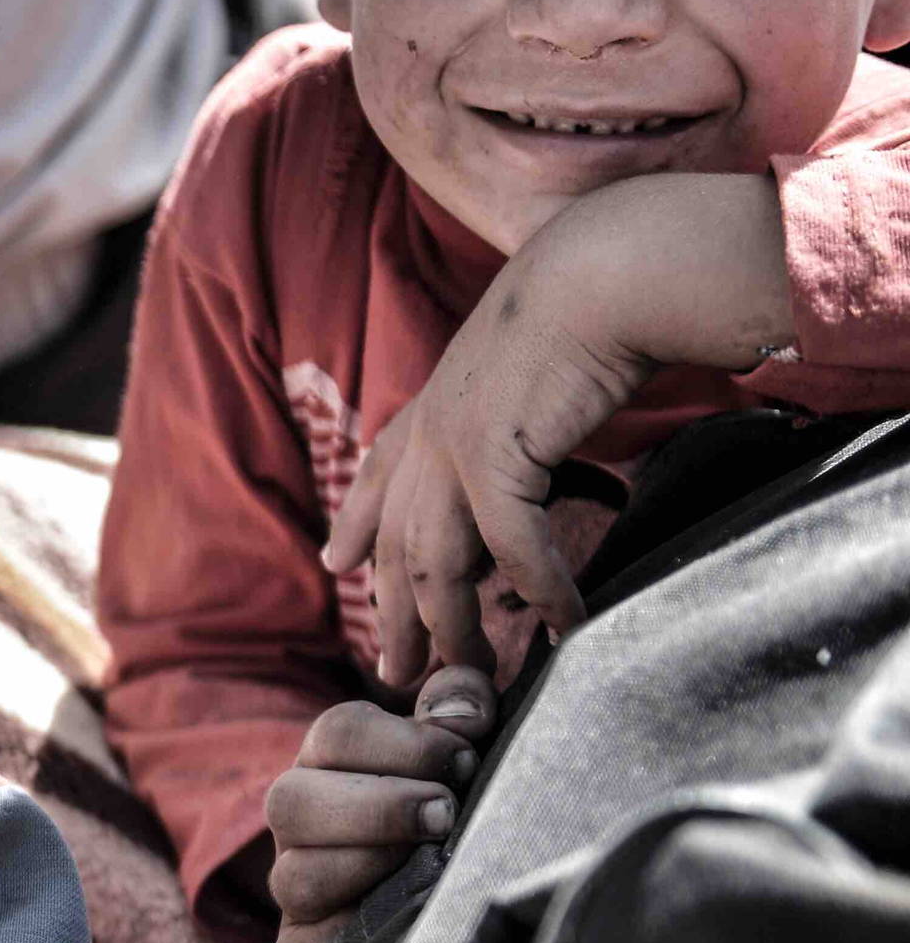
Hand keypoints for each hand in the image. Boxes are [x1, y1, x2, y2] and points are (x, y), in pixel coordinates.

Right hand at [265, 666, 494, 942]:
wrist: (459, 886)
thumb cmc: (456, 801)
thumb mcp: (463, 741)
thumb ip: (462, 702)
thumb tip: (462, 711)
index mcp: (328, 761)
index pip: (336, 735)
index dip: (405, 745)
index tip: (465, 758)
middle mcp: (297, 820)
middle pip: (290, 802)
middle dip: (379, 807)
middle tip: (446, 812)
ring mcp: (293, 885)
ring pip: (293, 879)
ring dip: (367, 867)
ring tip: (430, 863)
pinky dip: (346, 938)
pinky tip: (403, 921)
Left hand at [323, 174, 794, 685]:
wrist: (607, 267)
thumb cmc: (592, 304)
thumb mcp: (530, 362)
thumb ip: (516, 411)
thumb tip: (538, 439)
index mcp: (435, 403)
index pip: (379, 476)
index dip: (355, 523)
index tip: (335, 564)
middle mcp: (429, 430)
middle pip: (398, 546)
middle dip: (394, 613)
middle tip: (396, 673)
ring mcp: (452, 447)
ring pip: (436, 564)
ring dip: (457, 627)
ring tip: (472, 675)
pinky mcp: (493, 456)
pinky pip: (510, 547)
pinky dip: (539, 590)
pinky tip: (562, 625)